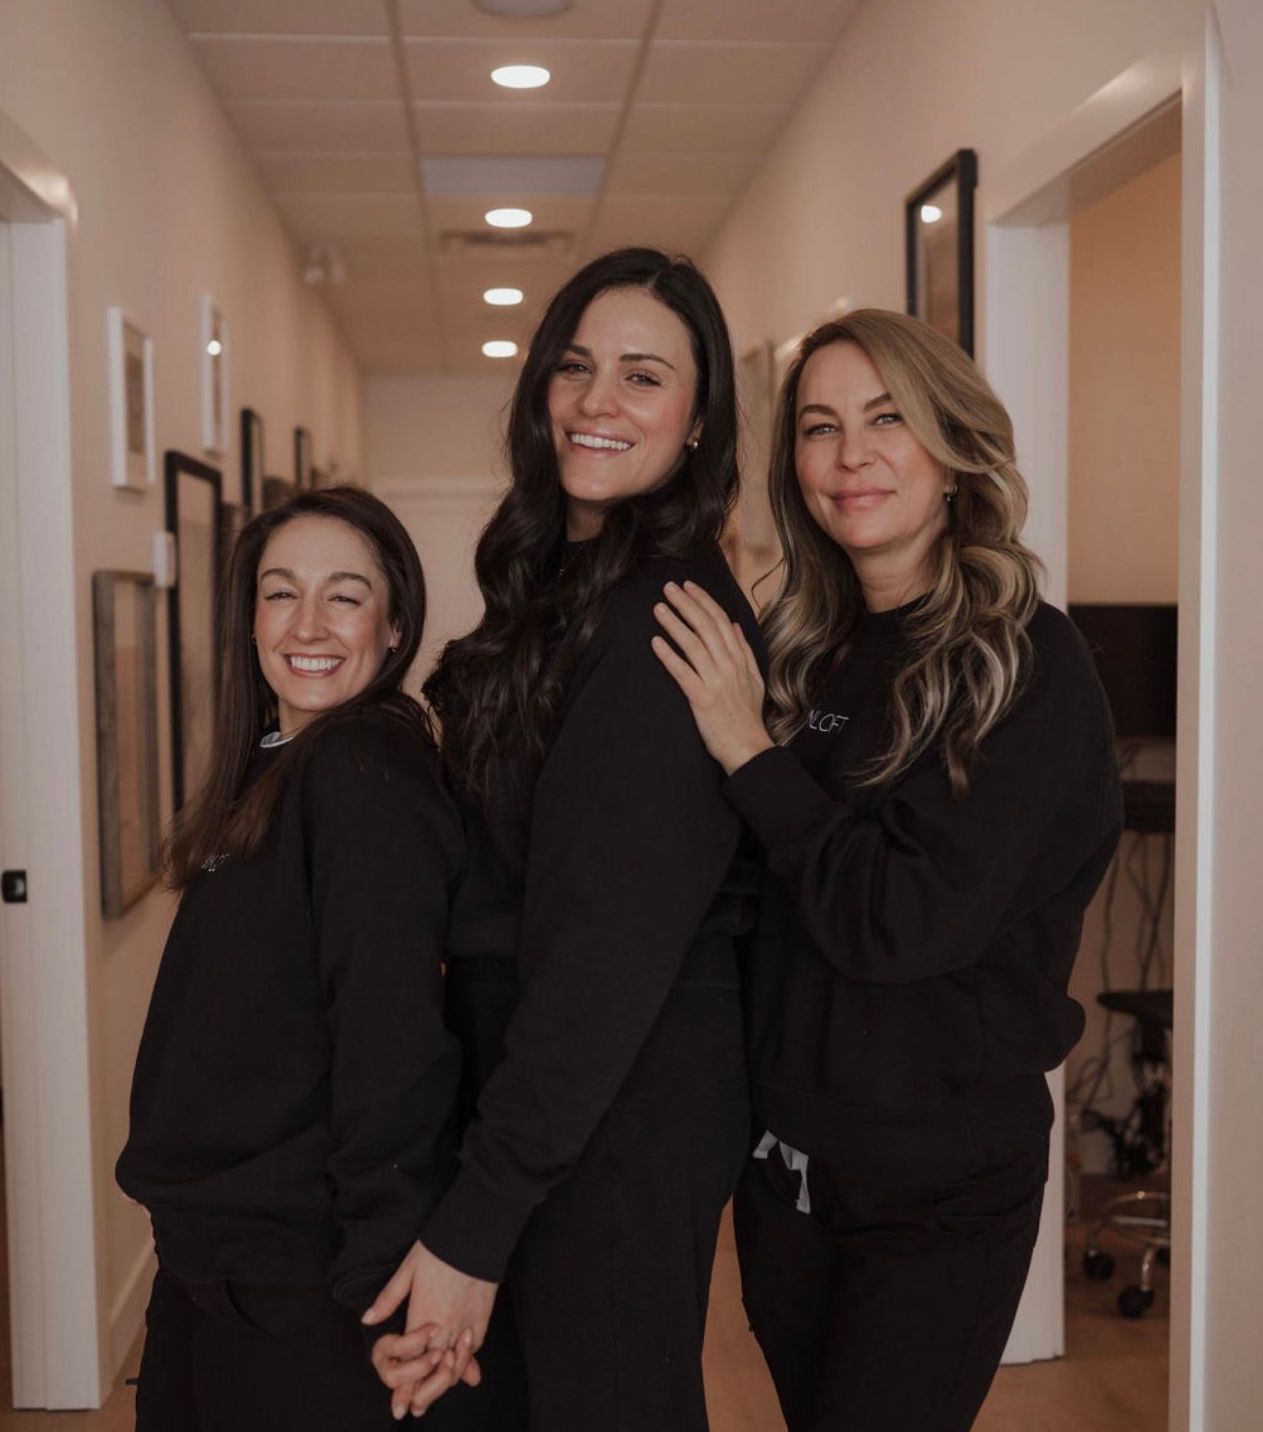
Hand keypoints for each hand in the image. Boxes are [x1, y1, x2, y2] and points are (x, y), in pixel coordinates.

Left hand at [363, 1241, 496, 1417]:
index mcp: (422, 1318)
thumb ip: (388, 1299)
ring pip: (455, 1366)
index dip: (405, 1389)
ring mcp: (465, 1325)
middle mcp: (444, 1328)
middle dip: (423, 1394)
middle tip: (414, 1409)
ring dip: (444, 1384)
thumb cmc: (438, 1250)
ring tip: (433, 1397)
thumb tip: (367, 1319)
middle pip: (433, 1373)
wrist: (474, 1237)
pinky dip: (465, 1365)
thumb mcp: (407, 1270)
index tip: (400, 1406)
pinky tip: (462, 1374)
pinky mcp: (481, 1320)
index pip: (412, 1363)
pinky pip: (472, 1351)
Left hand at [651, 581, 773, 774]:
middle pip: (706, 626)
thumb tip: (735, 625)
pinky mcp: (702, 699)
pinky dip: (669, 656)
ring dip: (675, 624)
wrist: (748, 746)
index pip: (721, 621)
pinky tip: (656, 642)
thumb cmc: (747, 715)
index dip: (704, 601)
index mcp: (740, 659)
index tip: (688, 586)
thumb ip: (744, 650)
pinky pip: (683, 672)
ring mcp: (716, 681)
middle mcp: (729, 666)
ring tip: (659, 608)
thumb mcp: (754, 679)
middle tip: (668, 588)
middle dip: (686, 604)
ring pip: (693, 645)